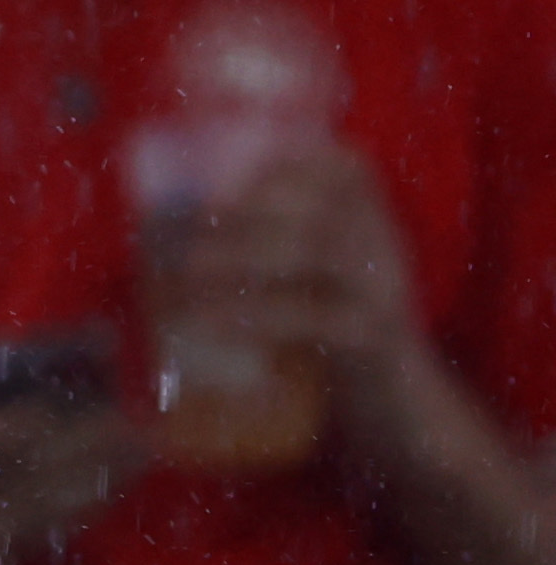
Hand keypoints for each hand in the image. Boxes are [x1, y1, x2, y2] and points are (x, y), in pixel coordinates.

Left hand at [149, 138, 431, 414]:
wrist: (395, 399)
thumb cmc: (333, 326)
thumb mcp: (314, 274)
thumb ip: (272, 240)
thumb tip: (169, 218)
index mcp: (372, 222)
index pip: (346, 169)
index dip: (286, 166)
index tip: (225, 180)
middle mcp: (386, 247)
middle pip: (321, 208)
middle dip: (249, 213)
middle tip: (191, 233)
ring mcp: (385, 291)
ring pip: (318, 252)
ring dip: (244, 255)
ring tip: (190, 268)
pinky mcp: (374, 338)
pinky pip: (315, 317)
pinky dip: (256, 314)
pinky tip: (209, 321)